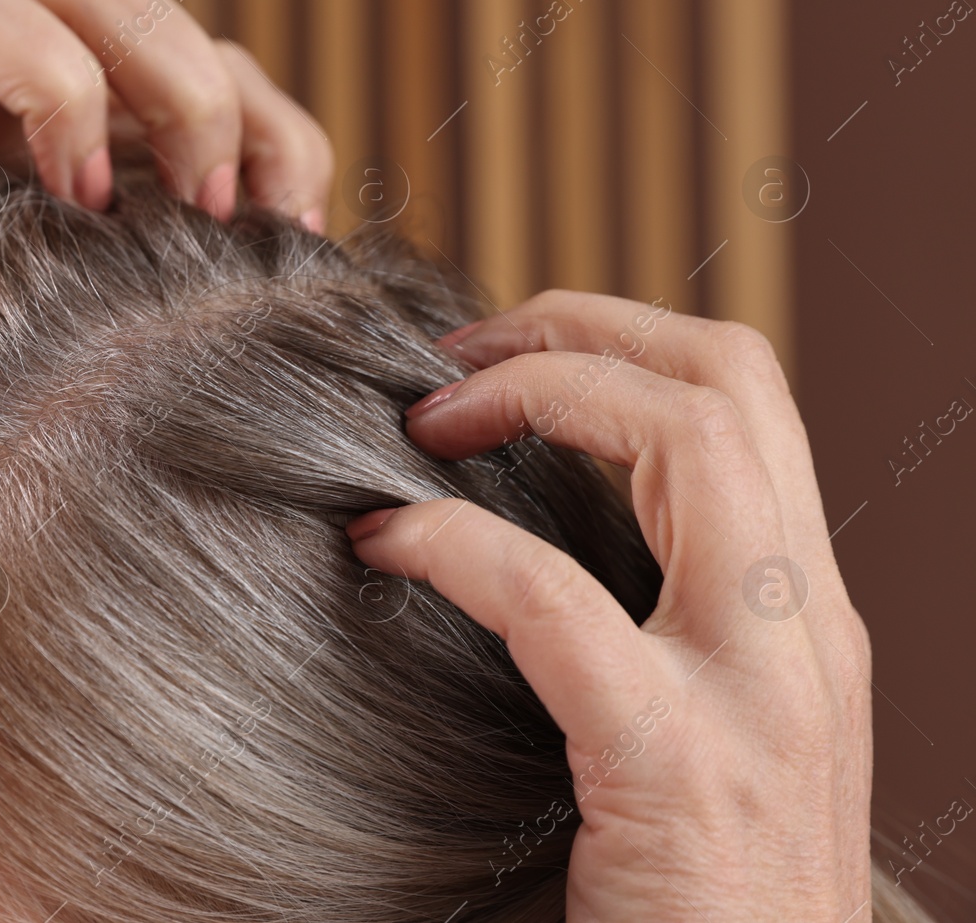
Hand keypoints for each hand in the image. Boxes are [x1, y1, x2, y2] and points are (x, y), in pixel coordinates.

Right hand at [0, 0, 331, 385]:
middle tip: (210, 211)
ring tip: (84, 209)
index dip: (272, 121)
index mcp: (75, 130)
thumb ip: (172, 294)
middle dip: (181, 78)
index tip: (297, 235)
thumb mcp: (82, 329)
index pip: (199, 54)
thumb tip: (299, 308)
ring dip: (51, 84)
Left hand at [346, 290, 871, 920]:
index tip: (503, 357)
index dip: (621, 341)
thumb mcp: (715, 728)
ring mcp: (762, 695)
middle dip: (580, 327)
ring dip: (540, 392)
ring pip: (692, 439)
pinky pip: (555, 598)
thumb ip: (667, 627)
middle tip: (456, 354)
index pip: (749, 402)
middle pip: (731, 382)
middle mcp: (809, 630)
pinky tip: (385, 543)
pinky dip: (456, 544)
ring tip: (428, 418)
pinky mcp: (679, 766)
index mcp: (805, 613)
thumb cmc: (704, 895)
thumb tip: (527, 529)